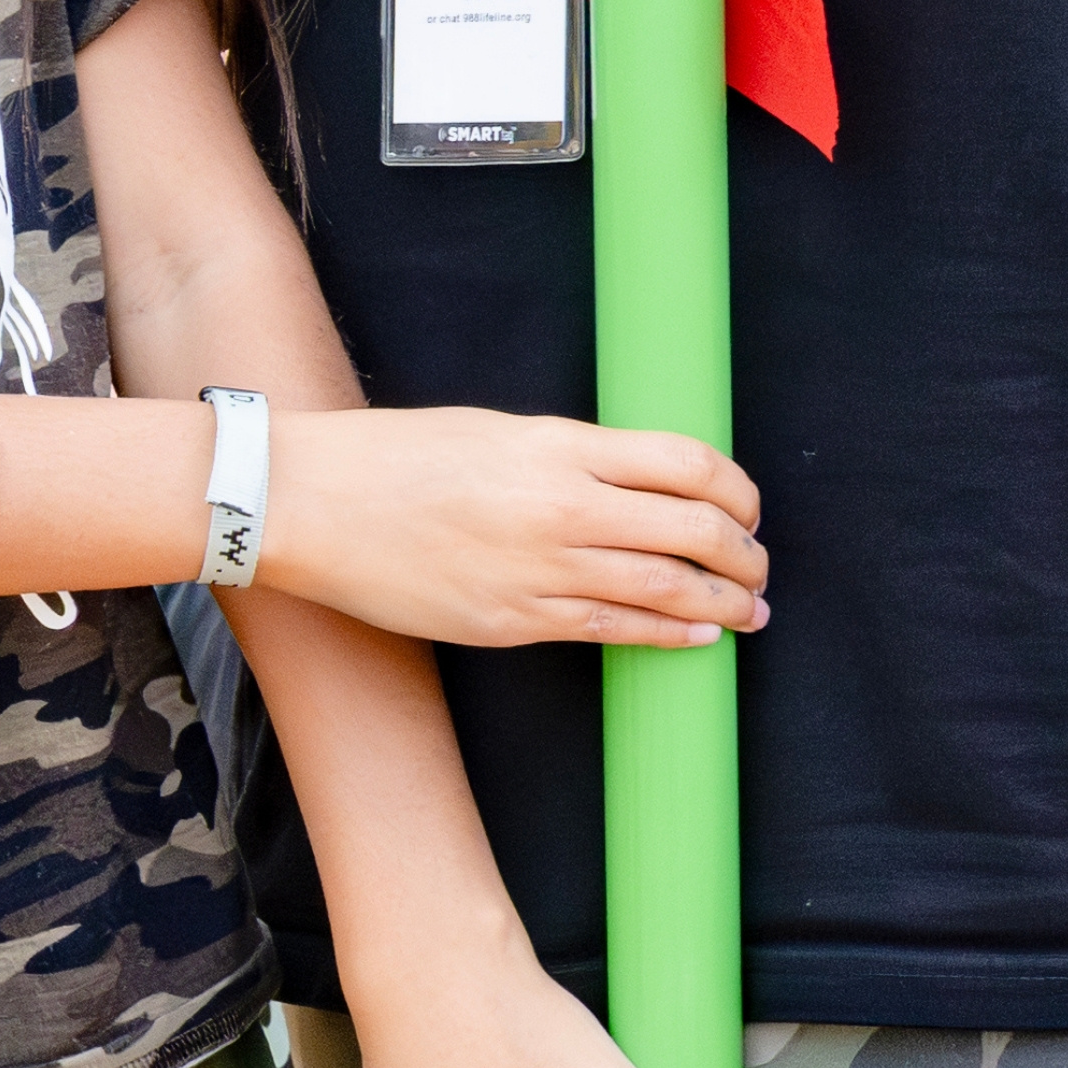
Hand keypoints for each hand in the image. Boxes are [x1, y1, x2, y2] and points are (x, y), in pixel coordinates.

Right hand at [258, 406, 767, 651]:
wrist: (309, 503)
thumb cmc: (390, 458)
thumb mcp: (492, 431)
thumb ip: (567, 456)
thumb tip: (633, 484)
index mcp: (558, 445)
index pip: (688, 463)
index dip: (737, 490)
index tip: (747, 506)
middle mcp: (562, 506)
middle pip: (696, 530)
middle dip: (745, 554)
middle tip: (758, 567)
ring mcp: (540, 570)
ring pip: (667, 590)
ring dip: (723, 603)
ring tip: (749, 611)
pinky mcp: (513, 621)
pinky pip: (614, 630)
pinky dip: (669, 634)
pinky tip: (695, 635)